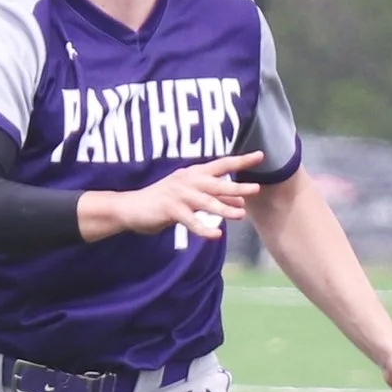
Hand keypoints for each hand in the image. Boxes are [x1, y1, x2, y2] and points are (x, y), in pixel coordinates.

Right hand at [101, 152, 263, 238]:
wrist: (131, 207)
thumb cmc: (163, 201)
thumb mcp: (191, 196)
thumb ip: (214, 198)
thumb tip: (240, 201)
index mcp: (194, 174)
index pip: (221, 164)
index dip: (240, 161)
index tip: (260, 155)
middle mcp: (188, 181)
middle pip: (217, 183)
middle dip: (237, 186)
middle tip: (256, 188)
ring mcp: (179, 195)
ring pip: (206, 202)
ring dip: (224, 209)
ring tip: (241, 215)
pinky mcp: (170, 210)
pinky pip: (191, 221)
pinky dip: (203, 229)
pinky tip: (215, 235)